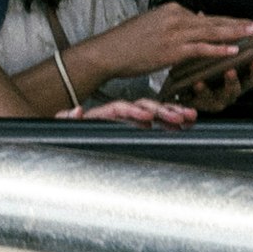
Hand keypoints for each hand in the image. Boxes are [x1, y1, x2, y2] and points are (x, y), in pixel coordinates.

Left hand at [70, 94, 197, 126]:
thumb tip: (76, 110)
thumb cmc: (67, 135)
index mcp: (101, 114)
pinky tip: (185, 123)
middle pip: (143, 107)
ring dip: (171, 113)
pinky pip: (155, 124)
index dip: (134, 111)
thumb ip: (66, 119)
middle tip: (179, 116)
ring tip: (189, 116)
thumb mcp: (63, 127)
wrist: (66, 144)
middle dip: (162, 110)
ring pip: (153, 114)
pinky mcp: (135, 131)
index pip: (120, 107)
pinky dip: (170, 122)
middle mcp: (117, 116)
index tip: (147, 117)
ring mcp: (128, 122)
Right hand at [84, 3, 252, 89]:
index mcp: (171, 9)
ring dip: (236, 33)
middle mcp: (175, 18)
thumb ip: (176, 21)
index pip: (205, 16)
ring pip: (212, 32)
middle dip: (238, 24)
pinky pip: (202, 48)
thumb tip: (199, 17)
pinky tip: (234, 50)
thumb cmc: (125, 41)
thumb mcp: (151, 24)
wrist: (106, 52)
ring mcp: (175, 34)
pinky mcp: (173, 50)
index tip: (242, 23)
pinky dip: (219, 49)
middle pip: (214, 21)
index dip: (227, 20)